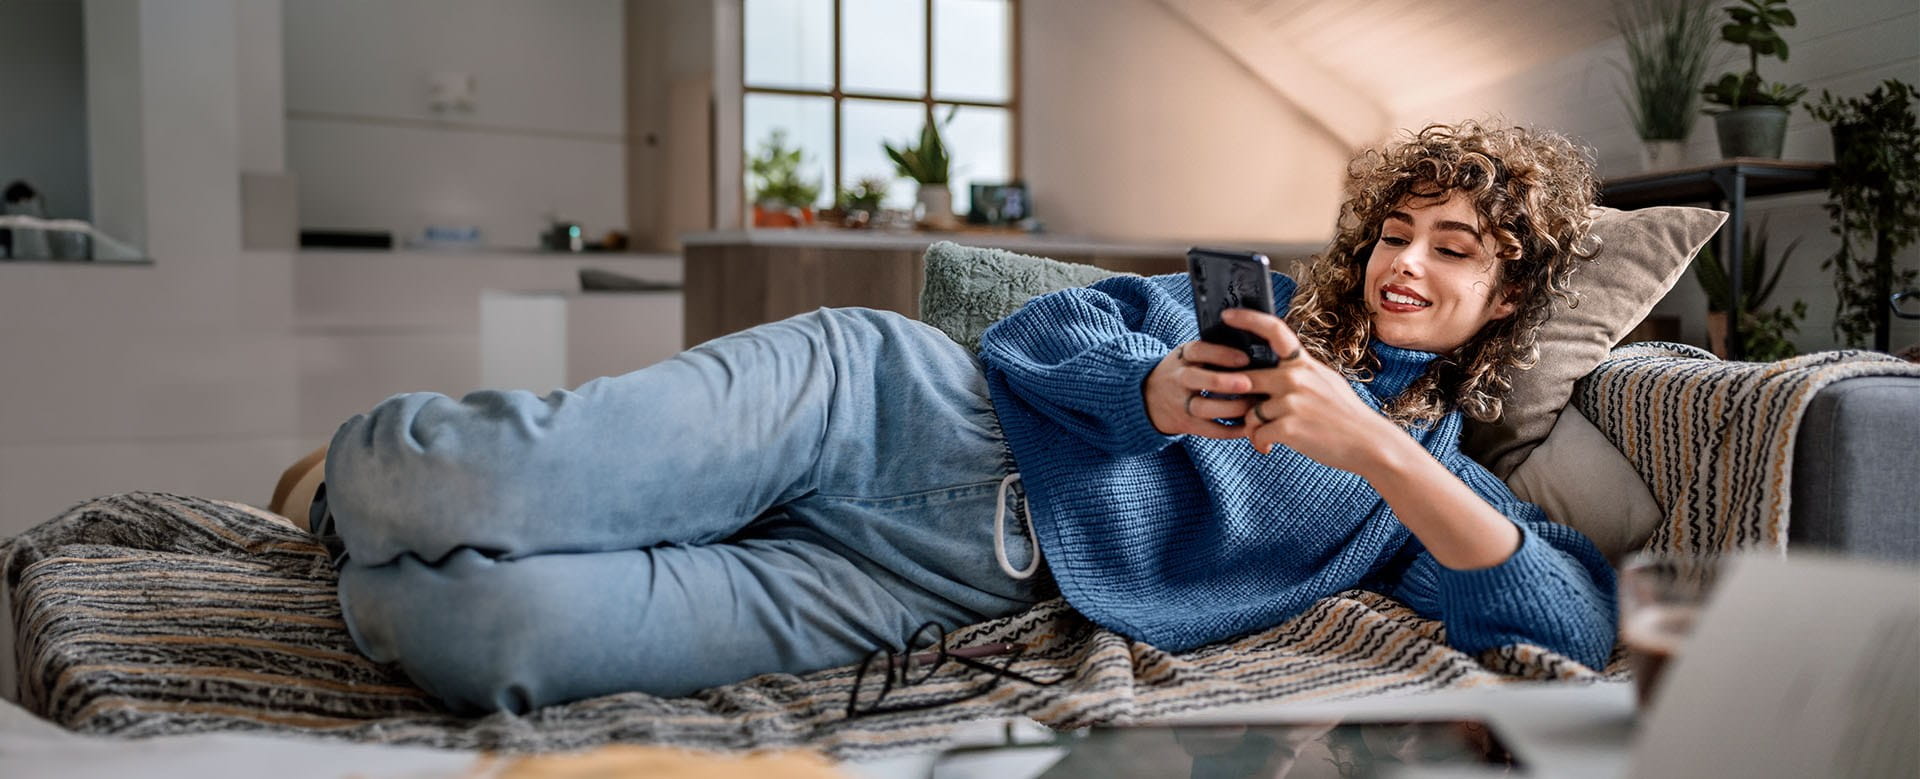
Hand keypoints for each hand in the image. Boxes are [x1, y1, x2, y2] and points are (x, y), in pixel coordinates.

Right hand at [1143, 340, 1259, 437]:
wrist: (1148, 397)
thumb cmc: (1182, 371)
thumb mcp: (1189, 355)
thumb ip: (1213, 352)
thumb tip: (1254, 349)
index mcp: (1182, 357)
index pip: (1198, 351)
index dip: (1221, 354)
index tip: (1245, 358)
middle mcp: (1178, 379)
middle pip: (1195, 379)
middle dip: (1222, 382)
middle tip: (1248, 383)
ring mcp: (1180, 403)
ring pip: (1203, 408)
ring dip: (1231, 408)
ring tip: (1254, 405)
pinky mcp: (1186, 424)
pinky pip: (1209, 430)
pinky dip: (1230, 431)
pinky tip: (1249, 427)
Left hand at [1223, 308, 1403, 475]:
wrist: (1368, 443)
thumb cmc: (1345, 415)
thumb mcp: (1326, 381)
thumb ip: (1299, 373)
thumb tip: (1275, 369)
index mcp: (1304, 364)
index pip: (1274, 331)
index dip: (1248, 319)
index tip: (1227, 315)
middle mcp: (1295, 378)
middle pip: (1245, 379)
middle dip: (1239, 398)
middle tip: (1244, 413)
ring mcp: (1291, 401)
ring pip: (1249, 412)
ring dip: (1253, 428)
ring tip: (1266, 438)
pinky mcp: (1288, 427)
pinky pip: (1257, 433)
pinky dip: (1259, 444)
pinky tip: (1269, 448)